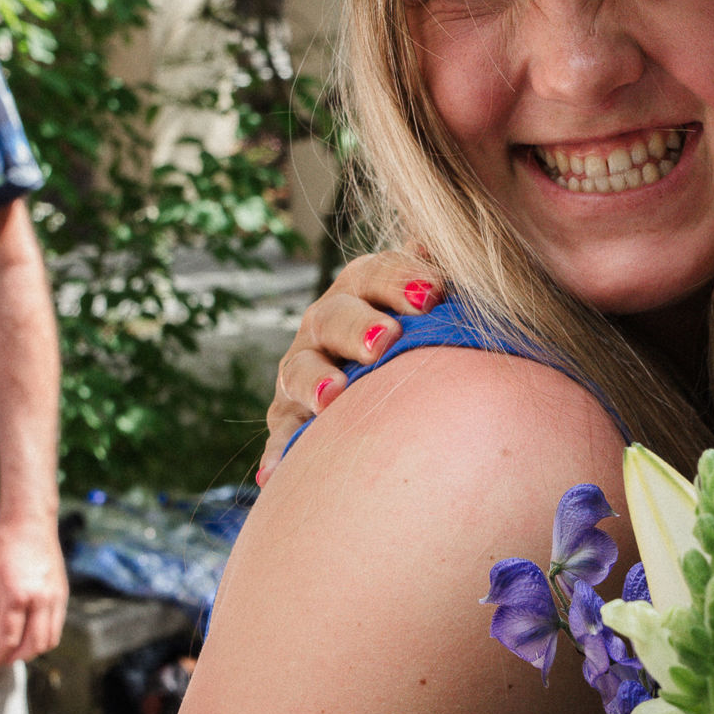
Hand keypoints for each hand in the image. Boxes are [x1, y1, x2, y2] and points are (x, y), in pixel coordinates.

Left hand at [0, 512, 69, 672]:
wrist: (30, 524)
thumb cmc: (1, 548)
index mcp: (16, 595)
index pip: (7, 639)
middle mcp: (40, 600)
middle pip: (32, 645)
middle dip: (13, 659)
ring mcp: (54, 598)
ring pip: (49, 640)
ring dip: (31, 652)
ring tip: (13, 651)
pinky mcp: (62, 595)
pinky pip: (57, 627)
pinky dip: (43, 639)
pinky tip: (28, 636)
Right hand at [259, 252, 445, 481]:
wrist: (397, 381)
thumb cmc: (429, 331)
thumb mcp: (437, 298)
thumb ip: (438, 270)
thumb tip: (436, 238)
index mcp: (363, 287)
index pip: (377, 274)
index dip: (401, 279)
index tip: (433, 293)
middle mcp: (326, 322)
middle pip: (335, 318)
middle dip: (359, 326)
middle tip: (387, 340)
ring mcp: (303, 367)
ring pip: (300, 369)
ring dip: (315, 382)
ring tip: (333, 398)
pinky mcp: (289, 413)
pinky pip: (282, 431)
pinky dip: (280, 451)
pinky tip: (275, 475)